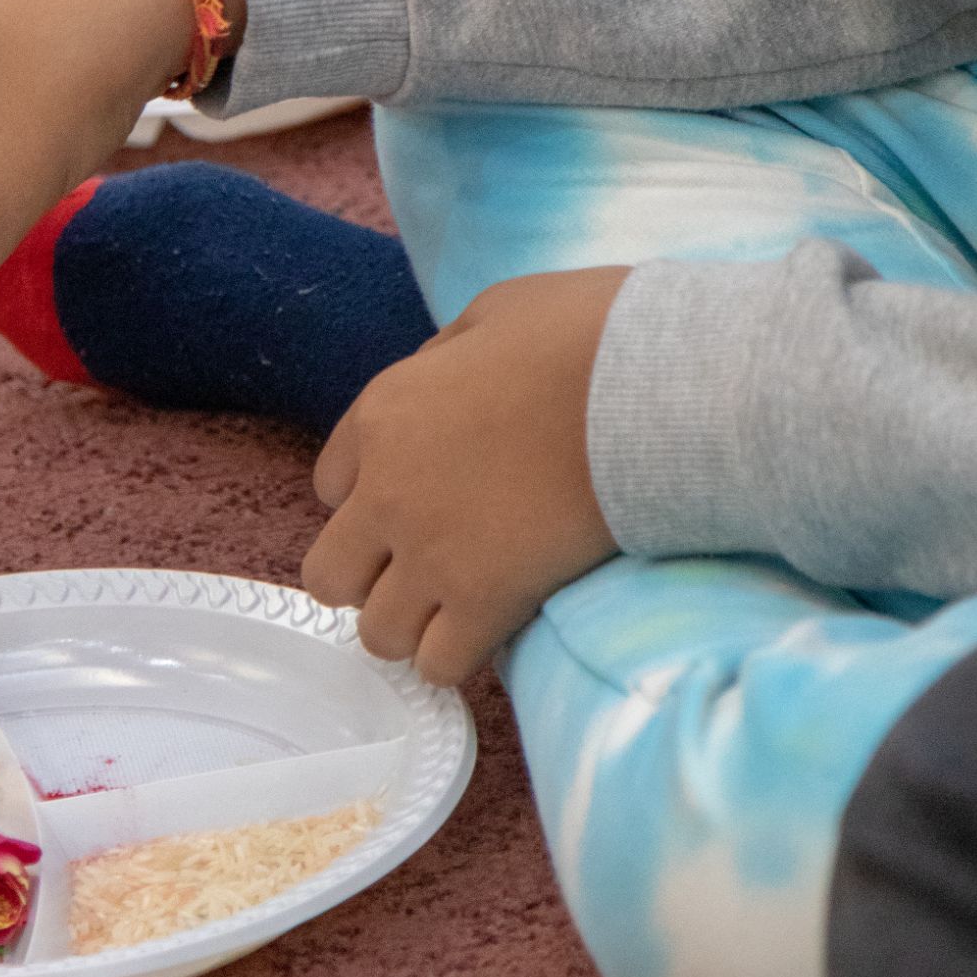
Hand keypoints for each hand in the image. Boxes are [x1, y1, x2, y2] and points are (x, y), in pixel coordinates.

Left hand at [303, 269, 625, 684]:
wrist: (647, 385)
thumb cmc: (583, 332)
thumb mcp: (493, 311)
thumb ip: (448, 355)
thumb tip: (445, 377)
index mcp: (384, 413)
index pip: (330, 486)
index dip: (370, 498)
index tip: (416, 501)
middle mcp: (387, 490)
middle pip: (330, 574)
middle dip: (370, 576)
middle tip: (424, 567)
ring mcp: (430, 552)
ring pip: (376, 633)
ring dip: (412, 626)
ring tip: (459, 609)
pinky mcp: (485, 601)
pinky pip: (437, 665)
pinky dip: (458, 657)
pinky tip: (492, 629)